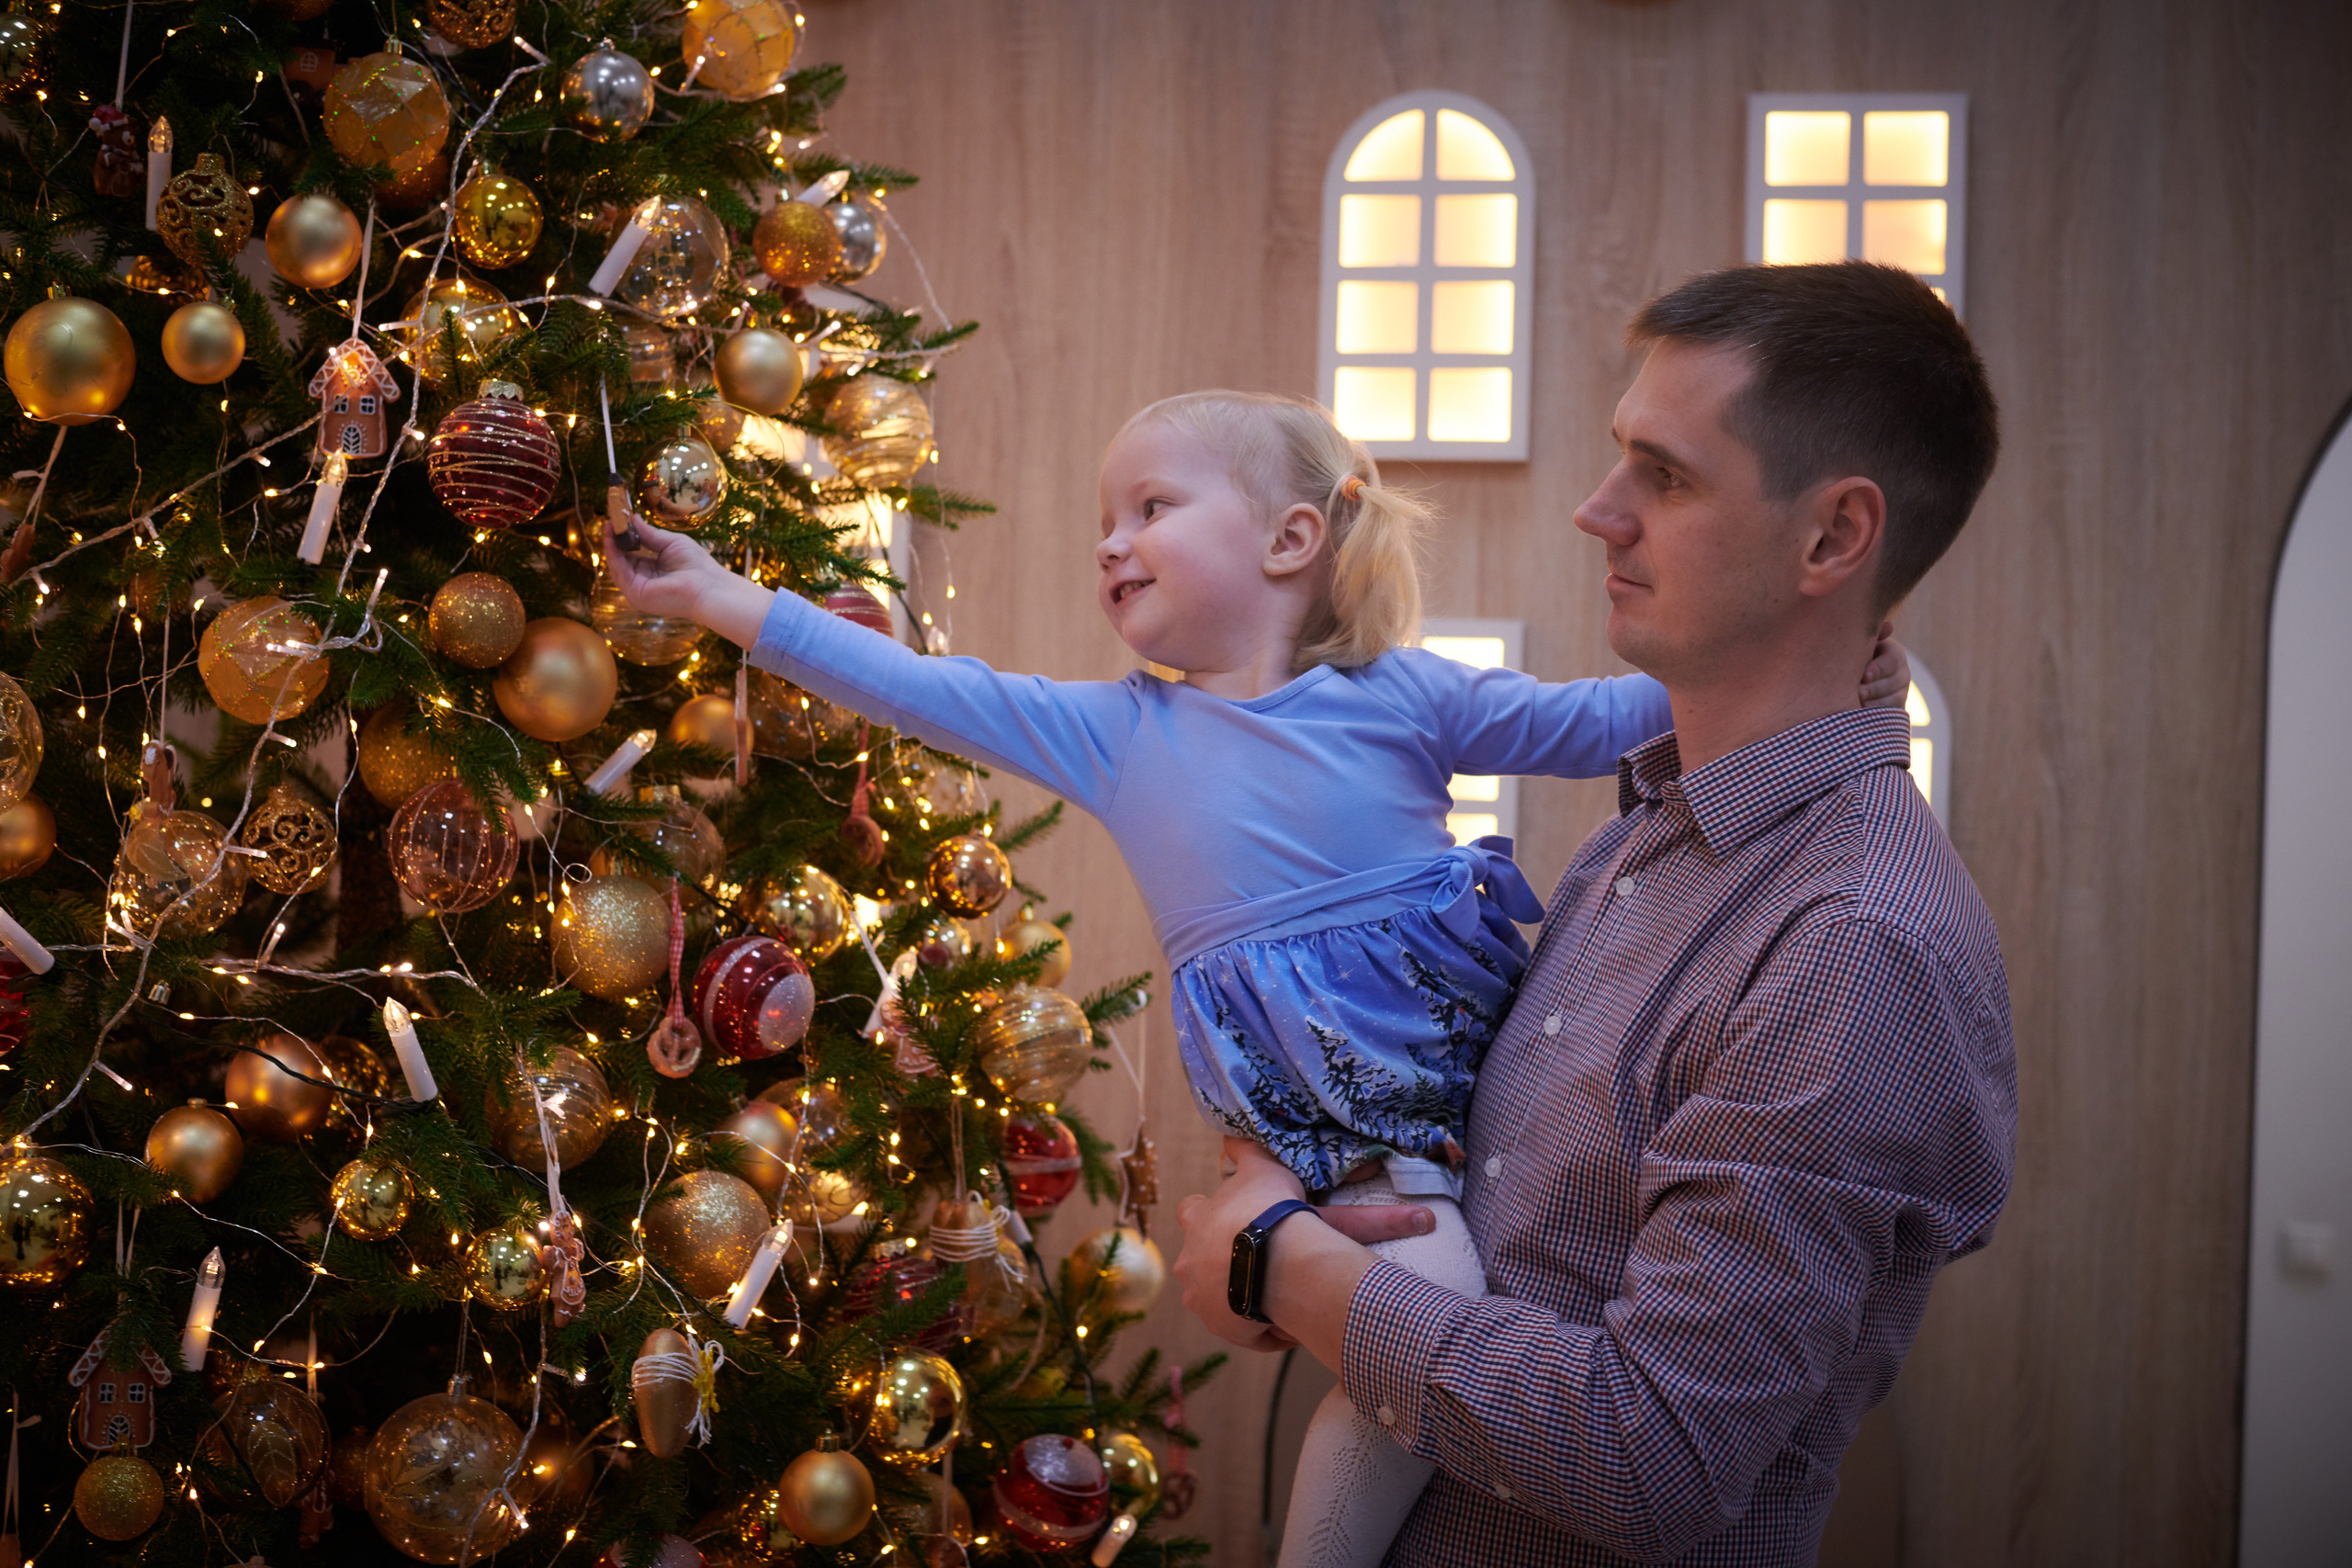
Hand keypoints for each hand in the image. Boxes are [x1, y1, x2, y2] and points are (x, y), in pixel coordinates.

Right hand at [602, 513, 729, 621]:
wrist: (708, 586)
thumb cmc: (696, 565)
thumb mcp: (670, 543)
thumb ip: (649, 534)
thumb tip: (632, 518)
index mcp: (652, 570)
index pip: (632, 554)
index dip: (623, 538)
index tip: (617, 520)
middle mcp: (643, 581)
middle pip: (622, 560)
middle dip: (614, 540)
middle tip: (609, 520)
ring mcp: (638, 590)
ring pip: (618, 566)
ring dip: (611, 545)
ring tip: (609, 526)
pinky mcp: (636, 594)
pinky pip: (621, 572)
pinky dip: (614, 555)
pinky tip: (613, 539)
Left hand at [1173, 1139, 1436, 1351]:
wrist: (1277, 1262)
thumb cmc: (1267, 1210)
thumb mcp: (1262, 1167)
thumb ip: (1245, 1150)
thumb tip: (1229, 1135)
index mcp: (1197, 1221)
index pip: (1191, 1211)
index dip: (1208, 1213)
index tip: (1232, 1217)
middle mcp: (1189, 1262)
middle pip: (1199, 1260)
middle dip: (1222, 1261)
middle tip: (1258, 1258)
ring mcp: (1201, 1299)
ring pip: (1217, 1297)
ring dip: (1238, 1294)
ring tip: (1275, 1290)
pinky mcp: (1221, 1328)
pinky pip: (1241, 1328)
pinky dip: (1258, 1325)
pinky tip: (1284, 1317)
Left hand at [1860, 621, 1911, 708]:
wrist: (1849, 681)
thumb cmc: (1852, 658)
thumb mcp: (1860, 647)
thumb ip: (1871, 637)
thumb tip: (1889, 626)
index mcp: (1894, 654)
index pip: (1893, 659)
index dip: (1880, 668)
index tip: (1864, 675)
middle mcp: (1902, 673)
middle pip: (1896, 681)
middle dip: (1875, 688)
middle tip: (1858, 693)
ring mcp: (1901, 692)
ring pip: (1895, 698)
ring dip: (1876, 703)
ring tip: (1858, 704)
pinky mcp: (1896, 709)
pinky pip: (1891, 714)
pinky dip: (1877, 715)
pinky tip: (1862, 715)